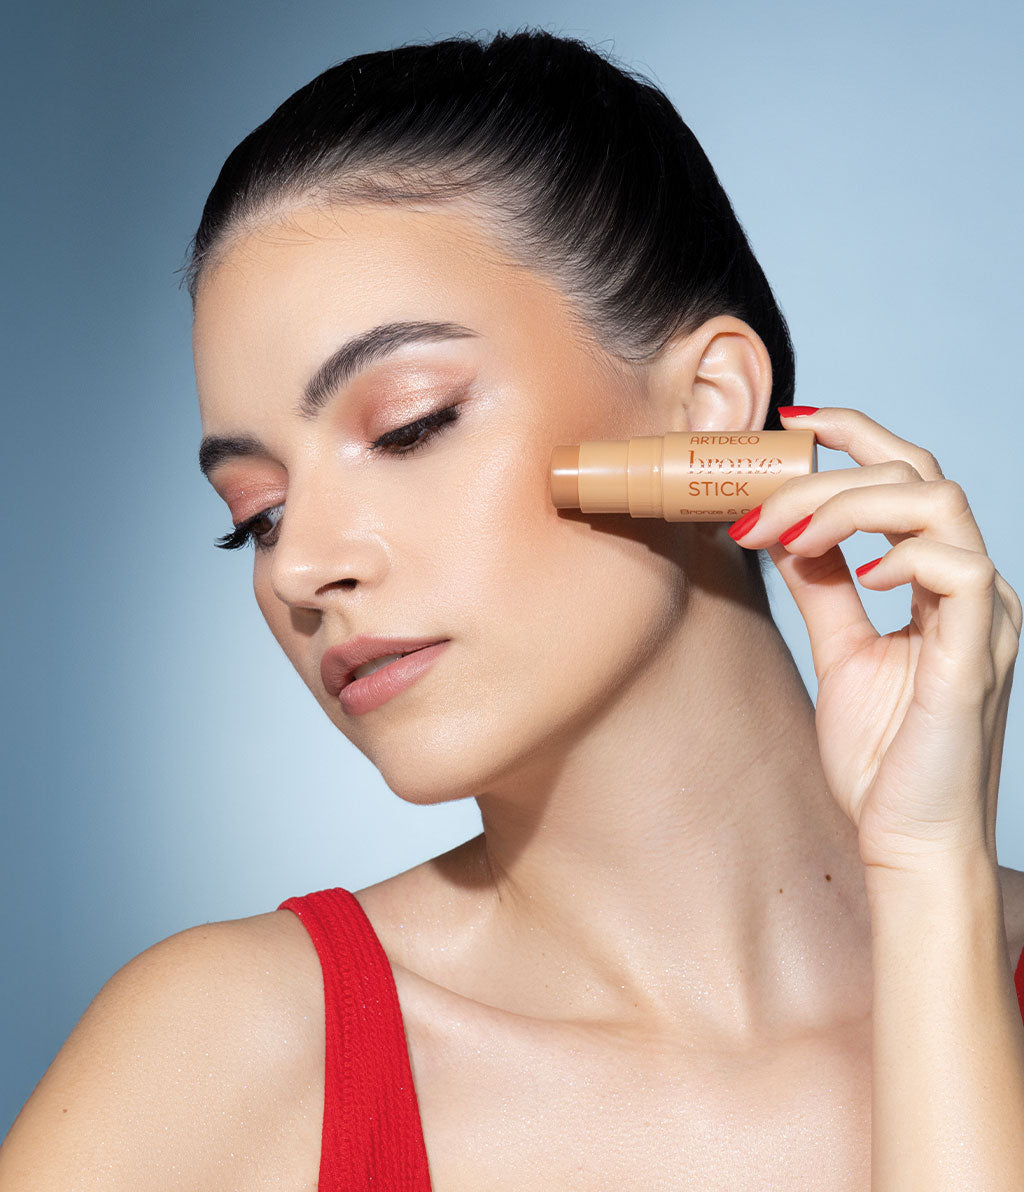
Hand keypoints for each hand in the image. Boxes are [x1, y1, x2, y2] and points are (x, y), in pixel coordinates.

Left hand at [728, 406, 1021, 876]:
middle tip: (760, 508)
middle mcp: (970, 587)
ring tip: (792, 539)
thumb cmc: (883, 756)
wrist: (907, 841)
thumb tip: (786, 529)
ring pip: (939, 503)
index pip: (908, 477)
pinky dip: (907, 556)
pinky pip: (963, 572)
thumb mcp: (843, 652)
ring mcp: (982, 617)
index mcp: (939, 583)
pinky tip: (863, 577)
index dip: (855, 435)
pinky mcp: (978, 655)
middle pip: (916, 475)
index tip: (790, 420)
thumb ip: (824, 588)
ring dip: (852, 506)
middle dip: (828, 476)